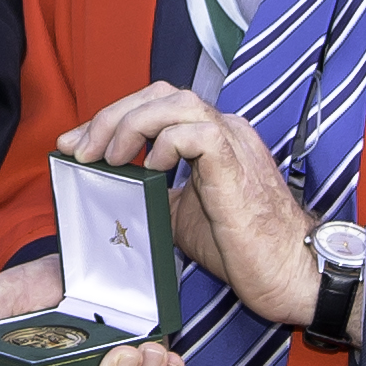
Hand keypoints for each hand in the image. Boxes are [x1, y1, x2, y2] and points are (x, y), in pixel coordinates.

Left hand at [64, 82, 319, 327]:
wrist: (289, 272)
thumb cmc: (242, 248)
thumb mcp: (181, 215)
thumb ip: (153, 192)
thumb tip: (110, 188)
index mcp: (213, 137)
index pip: (156, 104)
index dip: (112, 117)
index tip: (76, 143)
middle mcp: (225, 130)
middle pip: (161, 93)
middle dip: (111, 115)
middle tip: (80, 148)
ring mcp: (233, 143)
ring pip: (177, 101)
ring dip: (132, 123)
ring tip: (110, 157)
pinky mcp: (236, 165)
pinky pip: (198, 132)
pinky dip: (166, 142)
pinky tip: (152, 167)